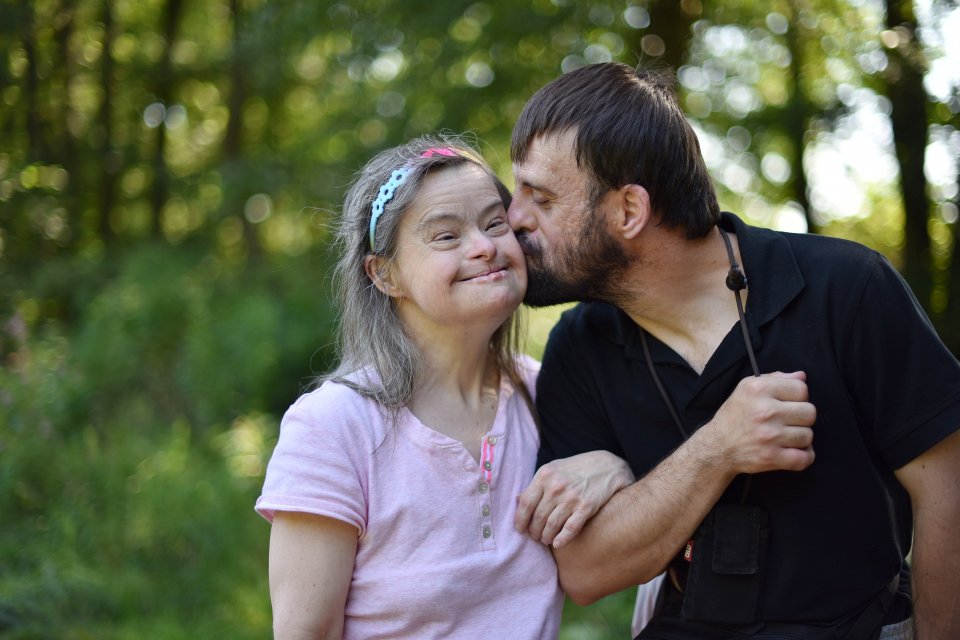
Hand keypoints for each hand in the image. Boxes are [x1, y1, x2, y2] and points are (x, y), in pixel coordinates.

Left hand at [514, 450, 634, 548]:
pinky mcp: (586, 507)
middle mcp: (556, 486)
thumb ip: (535, 485)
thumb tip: (516, 500)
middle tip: (534, 536)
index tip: (520, 529)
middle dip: (533, 532)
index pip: (525, 503)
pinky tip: (557, 543)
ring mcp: (572, 497)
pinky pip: (570, 529)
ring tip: (545, 539)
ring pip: (551, 526)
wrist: (606, 466)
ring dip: (545, 537)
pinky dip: (561, 539)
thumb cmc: (575, 469)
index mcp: (544, 475)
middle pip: (538, 517)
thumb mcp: (552, 470)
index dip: (519, 520)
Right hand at [704, 371, 816, 474]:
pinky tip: (795, 451)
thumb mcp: (747, 388)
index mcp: (759, 389)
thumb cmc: (735, 415)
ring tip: (787, 437)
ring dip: (800, 438)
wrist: (717, 446)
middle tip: (789, 421)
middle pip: (810, 412)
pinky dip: (805, 456)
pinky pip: (805, 458)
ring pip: (808, 436)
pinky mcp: (771, 457)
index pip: (801, 389)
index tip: (788, 404)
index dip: (798, 397)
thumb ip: (775, 379)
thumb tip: (802, 376)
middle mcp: (765, 411)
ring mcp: (769, 436)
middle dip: (802, 418)